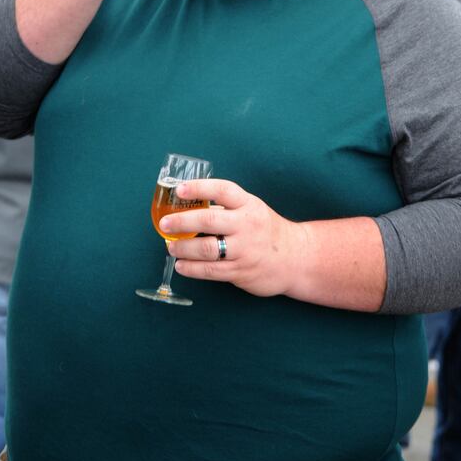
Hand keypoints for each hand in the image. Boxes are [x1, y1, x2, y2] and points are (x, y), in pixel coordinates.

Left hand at [160, 179, 299, 297]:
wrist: (295, 258)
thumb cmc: (265, 229)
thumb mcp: (251, 209)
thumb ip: (225, 207)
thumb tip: (189, 205)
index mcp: (248, 204)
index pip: (222, 190)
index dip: (200, 188)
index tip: (179, 190)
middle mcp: (247, 225)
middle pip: (209, 220)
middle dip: (182, 221)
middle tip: (164, 223)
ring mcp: (244, 250)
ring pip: (208, 249)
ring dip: (183, 248)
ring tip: (170, 246)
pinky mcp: (241, 272)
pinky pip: (211, 270)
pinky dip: (192, 268)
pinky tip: (181, 265)